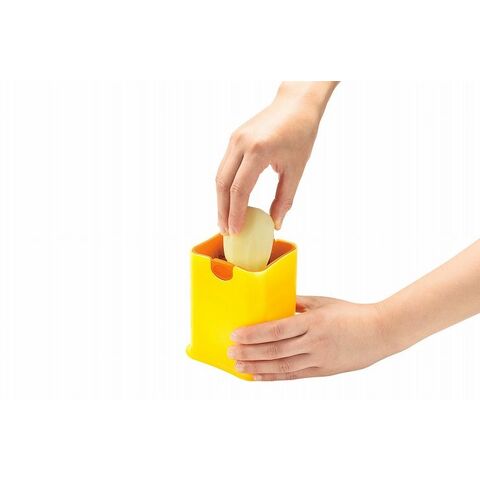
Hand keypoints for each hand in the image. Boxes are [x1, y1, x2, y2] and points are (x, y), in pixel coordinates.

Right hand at [216, 81, 337, 234]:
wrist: (296, 103)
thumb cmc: (300, 133)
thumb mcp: (296, 169)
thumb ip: (284, 198)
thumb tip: (276, 223)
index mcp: (258, 151)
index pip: (239, 189)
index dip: (235, 213)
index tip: (235, 231)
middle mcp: (241, 144)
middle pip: (222, 184)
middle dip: (223, 210)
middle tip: (226, 231)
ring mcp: (234, 140)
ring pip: (220, 176)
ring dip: (221, 200)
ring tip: (226, 220)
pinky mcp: (234, 139)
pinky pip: (225, 167)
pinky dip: (225, 186)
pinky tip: (230, 200)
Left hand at [228, 296, 390, 380]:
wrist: (380, 332)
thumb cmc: (351, 313)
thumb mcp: (323, 302)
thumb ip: (298, 303)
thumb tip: (274, 302)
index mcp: (313, 322)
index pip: (277, 329)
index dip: (254, 334)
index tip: (235, 335)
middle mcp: (314, 343)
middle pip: (275, 350)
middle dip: (249, 352)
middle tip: (230, 353)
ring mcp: (319, 359)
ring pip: (282, 367)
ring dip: (257, 367)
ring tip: (238, 366)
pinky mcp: (323, 371)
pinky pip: (293, 376)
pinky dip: (273, 377)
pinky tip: (258, 376)